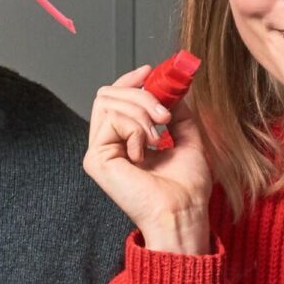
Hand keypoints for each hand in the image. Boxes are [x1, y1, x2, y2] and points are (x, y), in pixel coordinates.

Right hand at [83, 66, 212, 251]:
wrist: (183, 212)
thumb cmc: (186, 188)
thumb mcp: (187, 138)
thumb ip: (177, 112)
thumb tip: (172, 88)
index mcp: (124, 141)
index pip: (115, 98)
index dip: (130, 80)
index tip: (150, 72)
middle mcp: (107, 145)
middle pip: (109, 94)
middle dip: (140, 94)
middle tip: (164, 115)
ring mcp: (99, 151)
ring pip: (109, 102)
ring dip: (141, 111)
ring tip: (159, 136)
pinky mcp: (96, 158)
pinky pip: (112, 119)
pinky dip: (135, 128)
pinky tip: (145, 149)